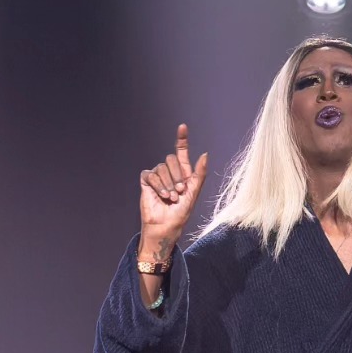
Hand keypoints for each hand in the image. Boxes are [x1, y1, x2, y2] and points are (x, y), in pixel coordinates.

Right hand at [139, 123, 207, 248]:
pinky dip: (157, 185)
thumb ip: (199, 174)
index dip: (181, 139)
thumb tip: (205, 154)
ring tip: (170, 197)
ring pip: (161, 167)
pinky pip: (150, 174)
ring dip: (168, 184)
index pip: (181, 152)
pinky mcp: (147, 181)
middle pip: (171, 159)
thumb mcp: (193, 193)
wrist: (166, 226)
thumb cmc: (181, 214)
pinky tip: (161, 195)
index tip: (183, 126)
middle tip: (179, 192)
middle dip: (177, 175)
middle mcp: (170, 173)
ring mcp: (157, 176)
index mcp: (183, 174)